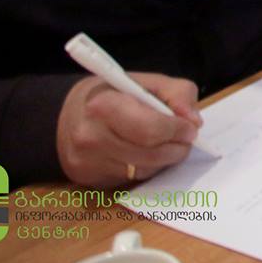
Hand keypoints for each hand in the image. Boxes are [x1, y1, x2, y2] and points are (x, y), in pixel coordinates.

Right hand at [55, 72, 201, 187]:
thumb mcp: (147, 82)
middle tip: (186, 140)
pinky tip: (147, 155)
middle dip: (177, 148)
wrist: (68, 116)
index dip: (177, 130)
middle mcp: (90, 136)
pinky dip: (147, 169)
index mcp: (104, 104)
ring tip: (169, 145)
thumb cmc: (114, 95)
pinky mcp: (87, 179)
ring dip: (164, 160)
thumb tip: (193, 121)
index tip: (190, 128)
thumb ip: (178, 94)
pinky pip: (130, 180)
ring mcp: (86, 161)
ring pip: (143, 171)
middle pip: (149, 154)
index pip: (150, 128)